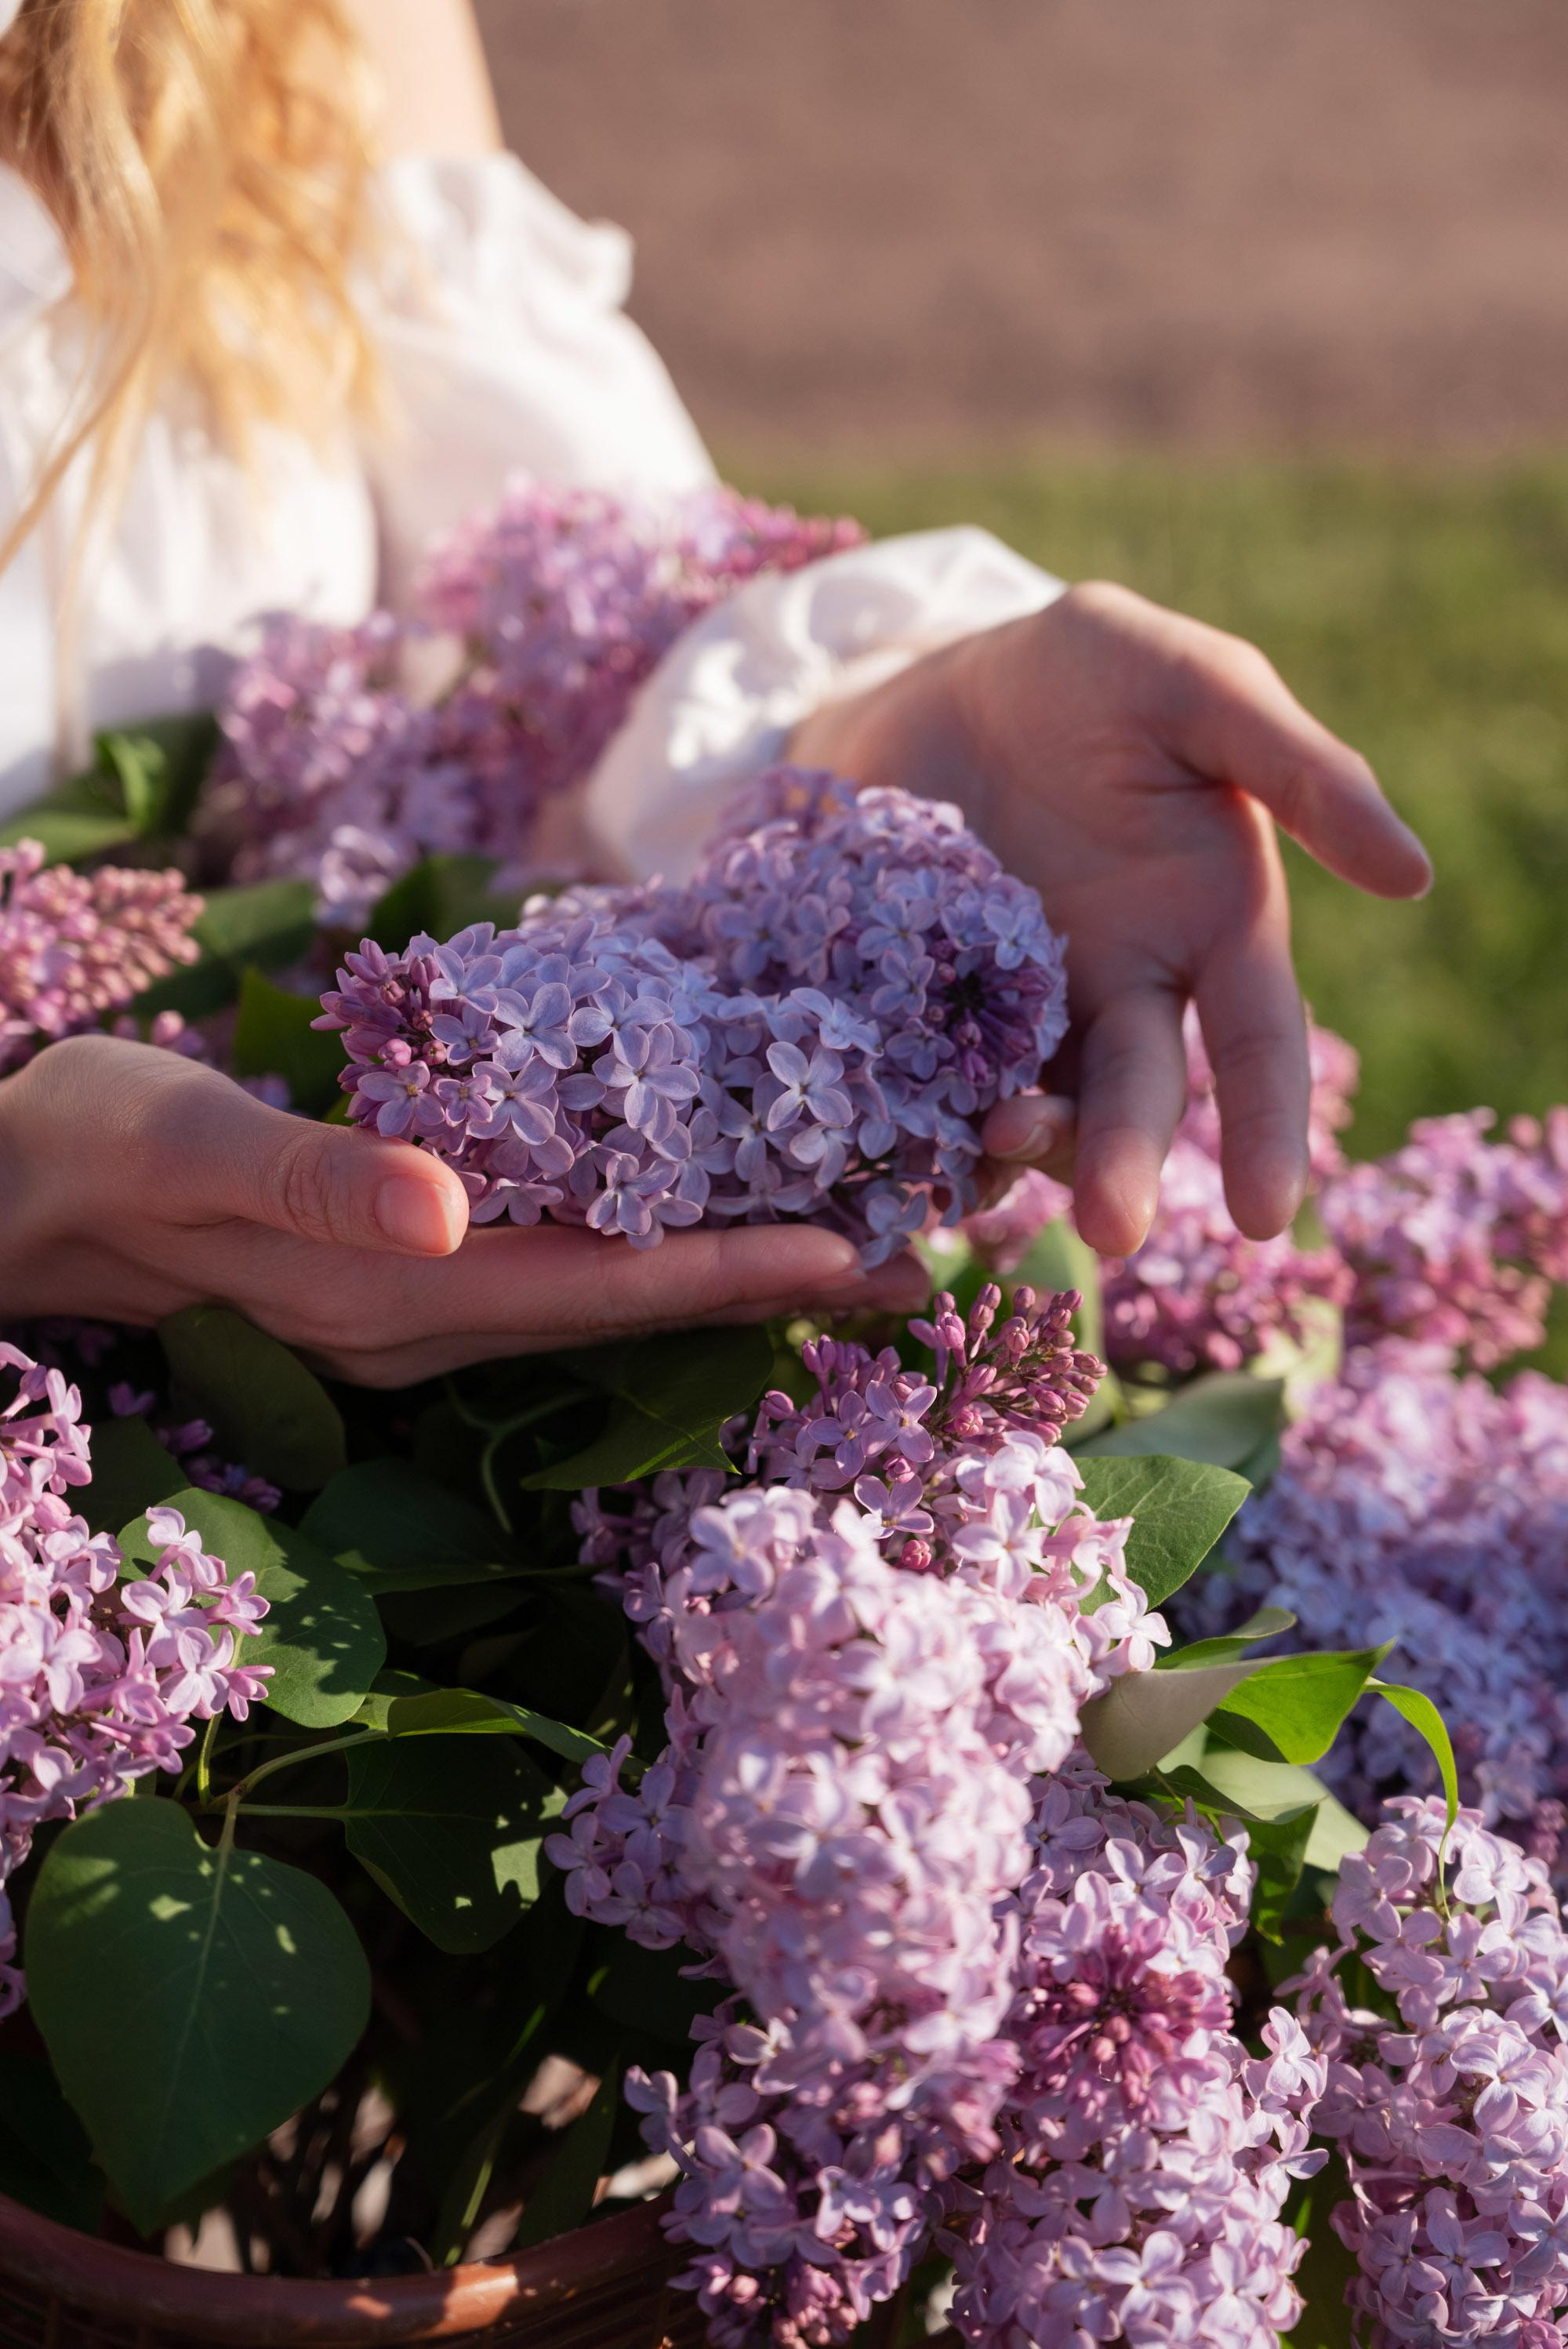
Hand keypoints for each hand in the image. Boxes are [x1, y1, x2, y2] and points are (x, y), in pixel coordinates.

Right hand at [0, 1037, 925, 1385]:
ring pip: (605, 1296)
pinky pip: (554, 1272)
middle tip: (914, 1244)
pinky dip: (641, 1247)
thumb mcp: (180, 1141)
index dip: (738, 1270)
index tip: (863, 1249)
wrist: (8, 1206)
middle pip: (636, 1307)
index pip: (605, 1289)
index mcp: (394, 1293)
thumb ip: (309, 1176)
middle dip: (772, 1280)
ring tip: (844, 1232)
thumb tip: (444, 1213)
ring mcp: (413, 1313)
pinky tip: (688, 1211)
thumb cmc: (82, 1152)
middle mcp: (425, 1322)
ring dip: (724, 1268)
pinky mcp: (397, 1283)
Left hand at [793, 580, 1430, 1255]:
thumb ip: (1300, 769)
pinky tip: (904, 1133)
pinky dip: (927, 1118)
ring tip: (999, 1140)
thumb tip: (1413, 875)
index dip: (1268, 1131)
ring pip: (1039, 1108)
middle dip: (1128, 1164)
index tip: (1267, 1215)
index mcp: (1210, 928)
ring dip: (1029, 1146)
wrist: (930, 678)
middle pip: (1140, 1098)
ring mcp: (1021, 1012)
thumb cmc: (1086, 677)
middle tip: (1114, 1227)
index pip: (1257, 1046)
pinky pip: (934, 1087)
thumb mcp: (1192, 688)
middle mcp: (1124, 989)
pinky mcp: (925, 1014)